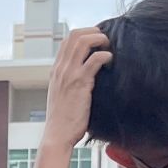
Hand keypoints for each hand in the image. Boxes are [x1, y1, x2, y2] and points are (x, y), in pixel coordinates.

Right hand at [42, 25, 111, 152]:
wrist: (57, 135)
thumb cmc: (63, 120)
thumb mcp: (62, 96)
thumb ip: (70, 83)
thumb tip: (86, 77)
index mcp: (56, 70)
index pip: (67, 40)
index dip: (84, 34)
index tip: (97, 40)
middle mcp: (61, 68)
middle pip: (75, 35)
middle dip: (93, 32)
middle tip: (106, 41)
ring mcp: (69, 74)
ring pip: (83, 41)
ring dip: (100, 39)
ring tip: (109, 47)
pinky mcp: (80, 82)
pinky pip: (95, 59)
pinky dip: (106, 55)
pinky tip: (111, 61)